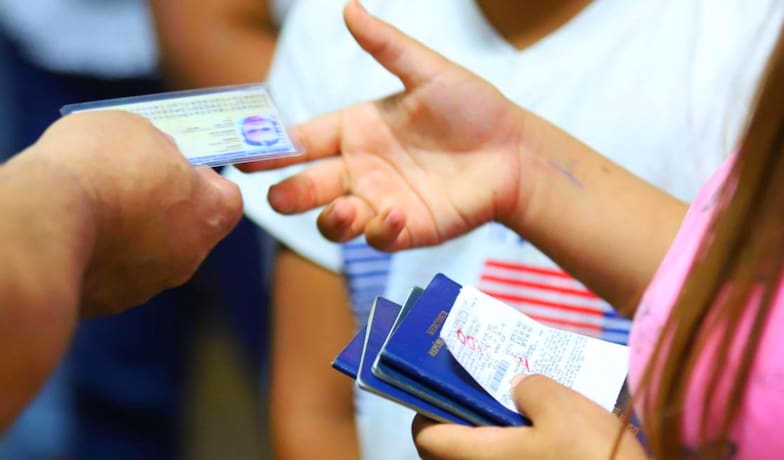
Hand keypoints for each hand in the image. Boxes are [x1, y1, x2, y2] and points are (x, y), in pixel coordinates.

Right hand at [32, 110, 241, 315]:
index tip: (177, 165)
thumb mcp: (136, 130)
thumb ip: (158, 148)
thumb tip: (156, 157)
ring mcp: (151, 284)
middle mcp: (190, 257)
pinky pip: (114, 272)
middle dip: (165, 206)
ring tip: (94, 206)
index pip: (227, 197)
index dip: (203, 179)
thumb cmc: (98, 167)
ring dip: (131, 232)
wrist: (46, 221)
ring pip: (150, 253)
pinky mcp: (112, 302)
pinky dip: (102, 255)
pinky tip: (77, 233)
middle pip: (188, 227)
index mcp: (210, 213)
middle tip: (130, 182)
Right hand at [240, 0, 532, 250]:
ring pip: (332, 220)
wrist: (515, 152)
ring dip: (327, 218)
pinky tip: (394, 212)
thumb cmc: (473, 109)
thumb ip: (387, 46)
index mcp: (356, 129)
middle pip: (305, 186)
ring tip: (341, 207)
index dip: (271, 147)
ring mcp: (380, 201)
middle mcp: (360, 168)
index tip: (245, 152)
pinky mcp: (406, 229)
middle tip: (275, 193)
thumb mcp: (429, 72)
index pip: (301, 140)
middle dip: (286, 192)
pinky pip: (378, 236)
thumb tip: (349, 7)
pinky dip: (378, 229)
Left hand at [412, 375, 645, 459]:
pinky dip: (516, 449)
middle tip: (488, 389)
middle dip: (465, 418)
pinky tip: (544, 429)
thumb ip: (529, 387)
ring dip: (495, 433)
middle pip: (451, 452)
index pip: (427, 438)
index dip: (428, 409)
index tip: (446, 385)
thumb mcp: (561, 406)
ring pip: (486, 458)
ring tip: (522, 404)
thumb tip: (518, 387)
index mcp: (480, 458)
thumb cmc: (591, 456)